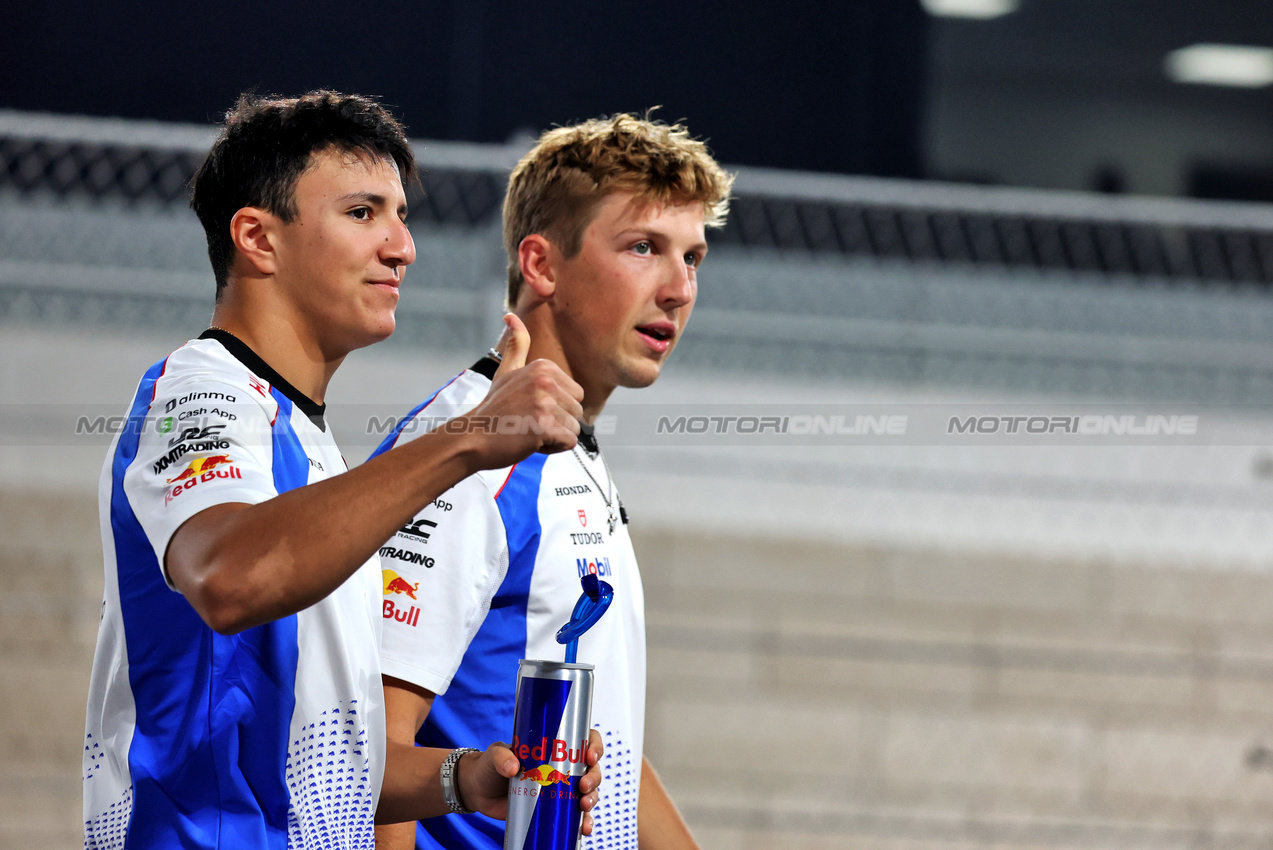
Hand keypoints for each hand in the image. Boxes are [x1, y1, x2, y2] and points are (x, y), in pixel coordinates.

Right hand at [458, 313, 583, 468]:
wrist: (472, 437)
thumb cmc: (493, 410)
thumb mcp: (506, 371)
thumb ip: (516, 345)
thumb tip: (511, 316)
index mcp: (543, 367)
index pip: (577, 395)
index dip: (557, 408)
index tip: (530, 408)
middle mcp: (546, 381)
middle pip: (578, 411)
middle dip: (557, 423)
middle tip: (528, 422)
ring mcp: (545, 403)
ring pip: (574, 428)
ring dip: (554, 437)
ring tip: (528, 431)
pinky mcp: (544, 426)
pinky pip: (569, 442)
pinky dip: (552, 448)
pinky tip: (531, 442)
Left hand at [459, 729, 603, 834]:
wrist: (478, 791)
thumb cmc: (489, 766)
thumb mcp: (494, 755)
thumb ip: (501, 756)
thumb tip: (514, 768)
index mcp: (553, 746)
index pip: (583, 739)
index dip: (594, 746)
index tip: (591, 757)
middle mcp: (561, 766)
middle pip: (590, 769)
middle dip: (594, 777)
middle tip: (584, 787)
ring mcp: (559, 789)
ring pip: (588, 793)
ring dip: (592, 800)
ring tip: (583, 808)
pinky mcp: (553, 809)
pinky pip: (574, 816)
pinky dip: (583, 822)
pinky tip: (584, 829)